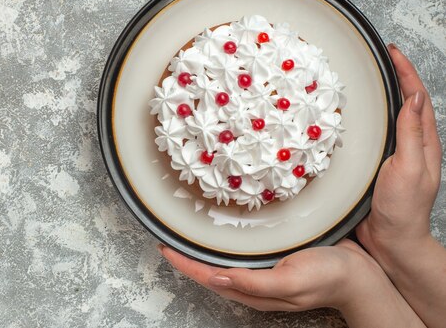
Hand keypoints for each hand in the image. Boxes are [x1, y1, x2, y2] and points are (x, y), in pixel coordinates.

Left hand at [159, 240, 422, 326]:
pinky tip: (219, 233)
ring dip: (201, 249)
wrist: (359, 275)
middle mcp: (253, 282)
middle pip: (209, 270)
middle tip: (166, 235)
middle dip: (186, 256)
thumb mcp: (291, 281)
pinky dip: (222, 244)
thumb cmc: (328, 277)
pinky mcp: (271, 259)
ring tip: (183, 232)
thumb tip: (218, 279)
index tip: (163, 247)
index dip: (183, 263)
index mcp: (253, 291)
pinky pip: (238, 253)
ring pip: (221, 261)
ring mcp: (261, 271)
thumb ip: (255, 283)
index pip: (207, 277)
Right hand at [356, 43, 444, 327]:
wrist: (392, 241)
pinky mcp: (377, 163)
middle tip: (378, 56)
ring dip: (381, 93)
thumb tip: (414, 99)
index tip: (391, 52)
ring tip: (366, 76)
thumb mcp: (411, 169)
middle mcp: (411, 144)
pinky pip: (374, 133)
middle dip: (395, 75)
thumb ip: (413, 135)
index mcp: (424, 142)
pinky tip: (354, 115)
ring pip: (389, 115)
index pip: (417, 97)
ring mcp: (394, 153)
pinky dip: (367, 116)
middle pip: (405, 100)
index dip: (406, 72)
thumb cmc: (403, 209)